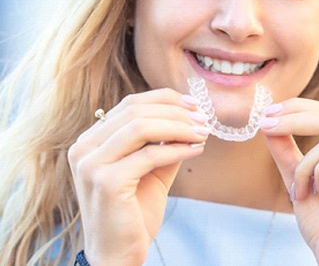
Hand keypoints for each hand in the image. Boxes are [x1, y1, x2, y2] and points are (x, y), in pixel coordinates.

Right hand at [68, 88, 209, 265]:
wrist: (118, 254)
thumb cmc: (134, 211)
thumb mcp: (151, 168)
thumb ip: (164, 141)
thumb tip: (192, 116)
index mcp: (91, 140)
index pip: (130, 104)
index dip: (165, 99)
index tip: (194, 104)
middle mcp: (84, 148)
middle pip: (135, 111)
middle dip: (176, 111)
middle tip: (204, 118)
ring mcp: (91, 164)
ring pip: (141, 127)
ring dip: (179, 126)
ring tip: (203, 132)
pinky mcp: (106, 181)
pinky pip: (150, 155)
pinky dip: (178, 149)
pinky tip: (197, 149)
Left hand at [260, 98, 318, 265]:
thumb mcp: (297, 176)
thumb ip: (285, 149)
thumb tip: (268, 120)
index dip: (298, 107)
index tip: (267, 113)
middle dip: (292, 118)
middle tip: (265, 125)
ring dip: (303, 166)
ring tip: (300, 191)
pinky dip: (316, 174)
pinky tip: (316, 193)